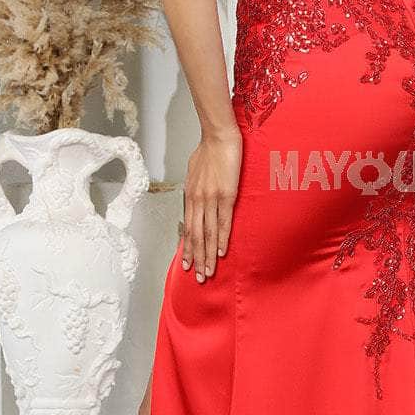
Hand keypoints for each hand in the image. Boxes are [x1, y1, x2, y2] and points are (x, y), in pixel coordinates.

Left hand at [179, 128, 242, 281]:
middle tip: (198, 277)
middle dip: (196, 258)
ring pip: (207, 233)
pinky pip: (223, 222)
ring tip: (208, 272)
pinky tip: (221, 252)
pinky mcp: (226, 195)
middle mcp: (197, 200)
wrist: (219, 136)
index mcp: (190, 195)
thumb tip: (195, 196)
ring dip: (207, 255)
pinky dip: (221, 239)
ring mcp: (211, 199)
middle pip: (195, 236)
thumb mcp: (194, 170)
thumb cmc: (208, 149)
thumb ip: (194, 187)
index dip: (187, 247)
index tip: (187, 263)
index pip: (188, 228)